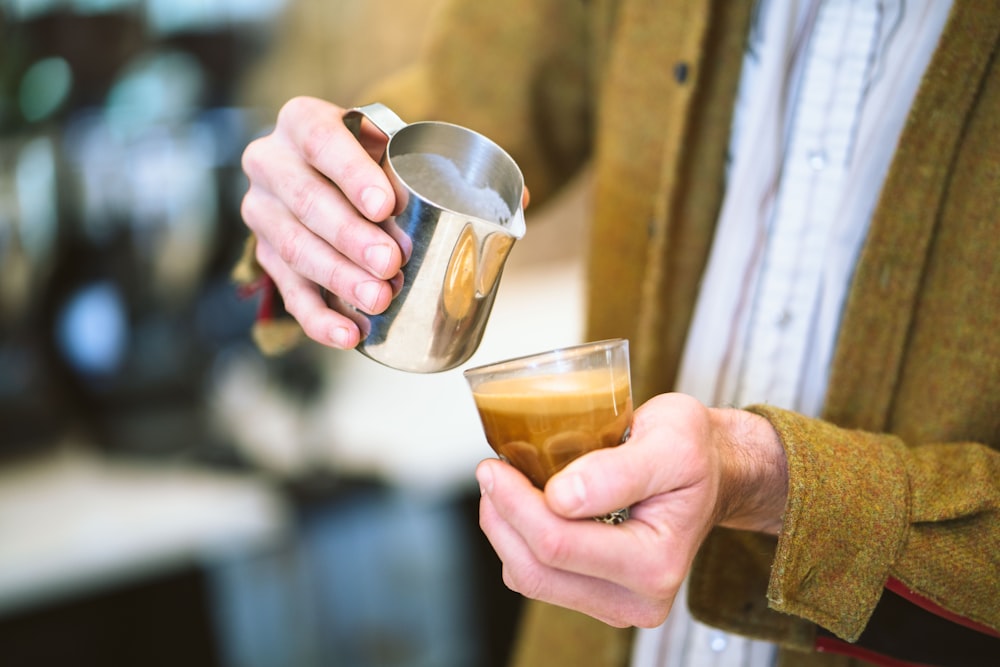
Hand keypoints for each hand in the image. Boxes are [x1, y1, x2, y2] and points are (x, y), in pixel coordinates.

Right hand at [240, 96, 406, 348]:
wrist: (327, 176)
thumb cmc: (369, 159)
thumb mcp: (388, 144)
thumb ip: (417, 165)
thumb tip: (491, 202)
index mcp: (301, 122)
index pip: (321, 141)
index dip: (352, 174)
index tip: (385, 206)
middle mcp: (270, 163)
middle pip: (306, 201)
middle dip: (350, 237)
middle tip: (390, 262)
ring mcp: (263, 213)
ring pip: (294, 249)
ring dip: (339, 279)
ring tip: (379, 299)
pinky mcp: (266, 257)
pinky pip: (289, 293)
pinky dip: (320, 319)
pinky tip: (349, 334)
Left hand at [476, 392, 787, 627]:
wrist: (712, 472)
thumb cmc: (693, 452)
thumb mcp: (672, 440)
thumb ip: (619, 470)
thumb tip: (561, 497)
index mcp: (657, 564)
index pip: (559, 544)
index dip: (515, 504)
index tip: (495, 465)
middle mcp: (638, 599)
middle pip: (536, 569)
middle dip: (502, 517)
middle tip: (491, 471)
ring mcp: (615, 604)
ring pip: (529, 578)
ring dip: (505, 530)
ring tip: (507, 484)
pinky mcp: (596, 596)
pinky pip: (537, 576)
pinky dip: (519, 539)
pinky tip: (527, 504)